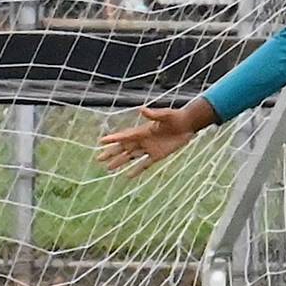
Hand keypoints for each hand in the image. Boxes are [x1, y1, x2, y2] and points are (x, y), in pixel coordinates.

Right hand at [95, 102, 210, 177]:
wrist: (187, 124)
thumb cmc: (175, 117)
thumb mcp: (165, 115)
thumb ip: (153, 115)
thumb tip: (142, 110)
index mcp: (142, 131)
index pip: (124, 136)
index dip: (112, 139)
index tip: (101, 141)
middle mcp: (142, 140)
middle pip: (123, 148)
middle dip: (111, 153)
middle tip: (98, 159)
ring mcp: (149, 148)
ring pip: (130, 157)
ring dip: (120, 162)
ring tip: (108, 169)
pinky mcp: (157, 155)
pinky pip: (144, 164)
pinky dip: (136, 170)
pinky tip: (128, 176)